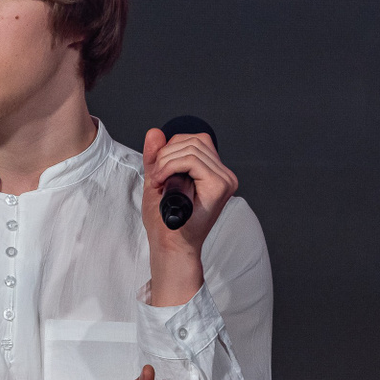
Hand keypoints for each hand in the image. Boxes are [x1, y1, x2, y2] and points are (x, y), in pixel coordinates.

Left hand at [141, 127, 238, 307]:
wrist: (171, 247)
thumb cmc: (165, 221)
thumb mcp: (156, 180)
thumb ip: (156, 156)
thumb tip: (155, 132)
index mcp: (214, 172)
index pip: (195, 140)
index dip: (170, 148)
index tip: (157, 170)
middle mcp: (224, 174)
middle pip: (194, 140)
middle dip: (166, 154)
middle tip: (156, 177)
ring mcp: (225, 180)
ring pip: (192, 149)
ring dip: (166, 161)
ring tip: (158, 182)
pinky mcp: (220, 186)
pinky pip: (192, 161)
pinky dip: (170, 166)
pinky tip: (162, 182)